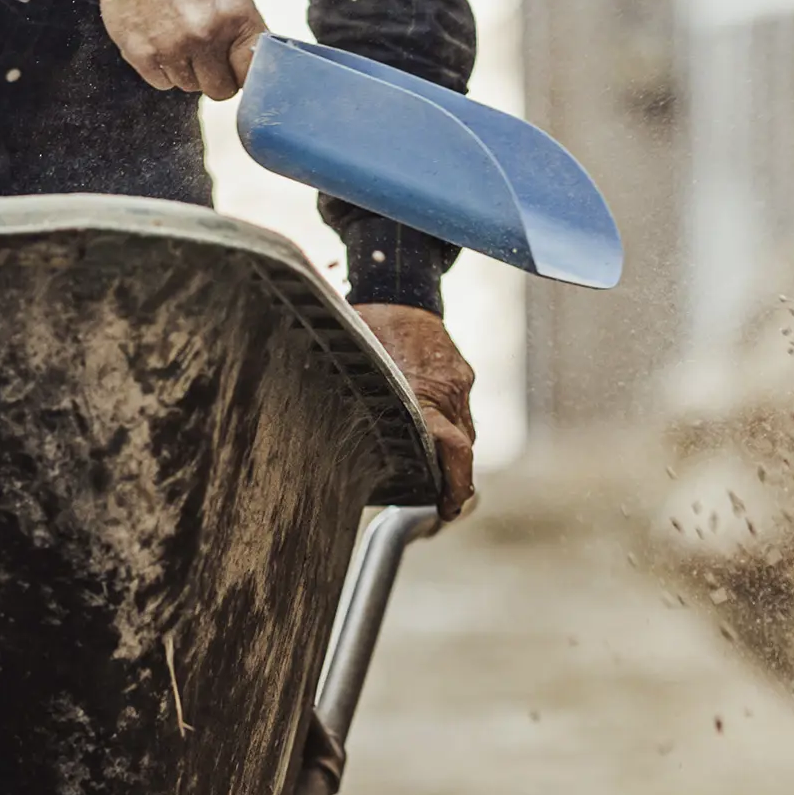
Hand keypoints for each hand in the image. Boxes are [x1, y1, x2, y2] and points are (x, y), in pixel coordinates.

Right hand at [96, 0, 265, 100]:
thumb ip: (242, 25)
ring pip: (190, 86)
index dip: (245, 73)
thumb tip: (255, 59)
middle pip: (221, 90)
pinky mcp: (142, 55)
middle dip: (216, 77)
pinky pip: (162, 83)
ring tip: (178, 38)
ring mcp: (173, 47)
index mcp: (234, 15)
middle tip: (206, 56)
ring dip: (187, 70)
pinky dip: (162, 68)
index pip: (252, 72)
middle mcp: (206, 35)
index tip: (237, 68)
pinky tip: (159, 40)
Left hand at [352, 302, 477, 521]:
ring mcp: (459, 381)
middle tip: (439, 504)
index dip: (456, 485)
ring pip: (463, 431)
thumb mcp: (354, 368)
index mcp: (421, 392)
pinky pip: (460, 410)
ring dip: (450, 452)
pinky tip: (428, 431)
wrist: (397, 285)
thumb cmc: (367, 326)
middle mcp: (447, 389)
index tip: (448, 508)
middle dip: (453, 477)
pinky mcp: (461, 373)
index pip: (454, 448)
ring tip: (431, 469)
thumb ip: (359, 406)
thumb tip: (330, 448)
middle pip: (462, 448)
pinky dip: (449, 426)